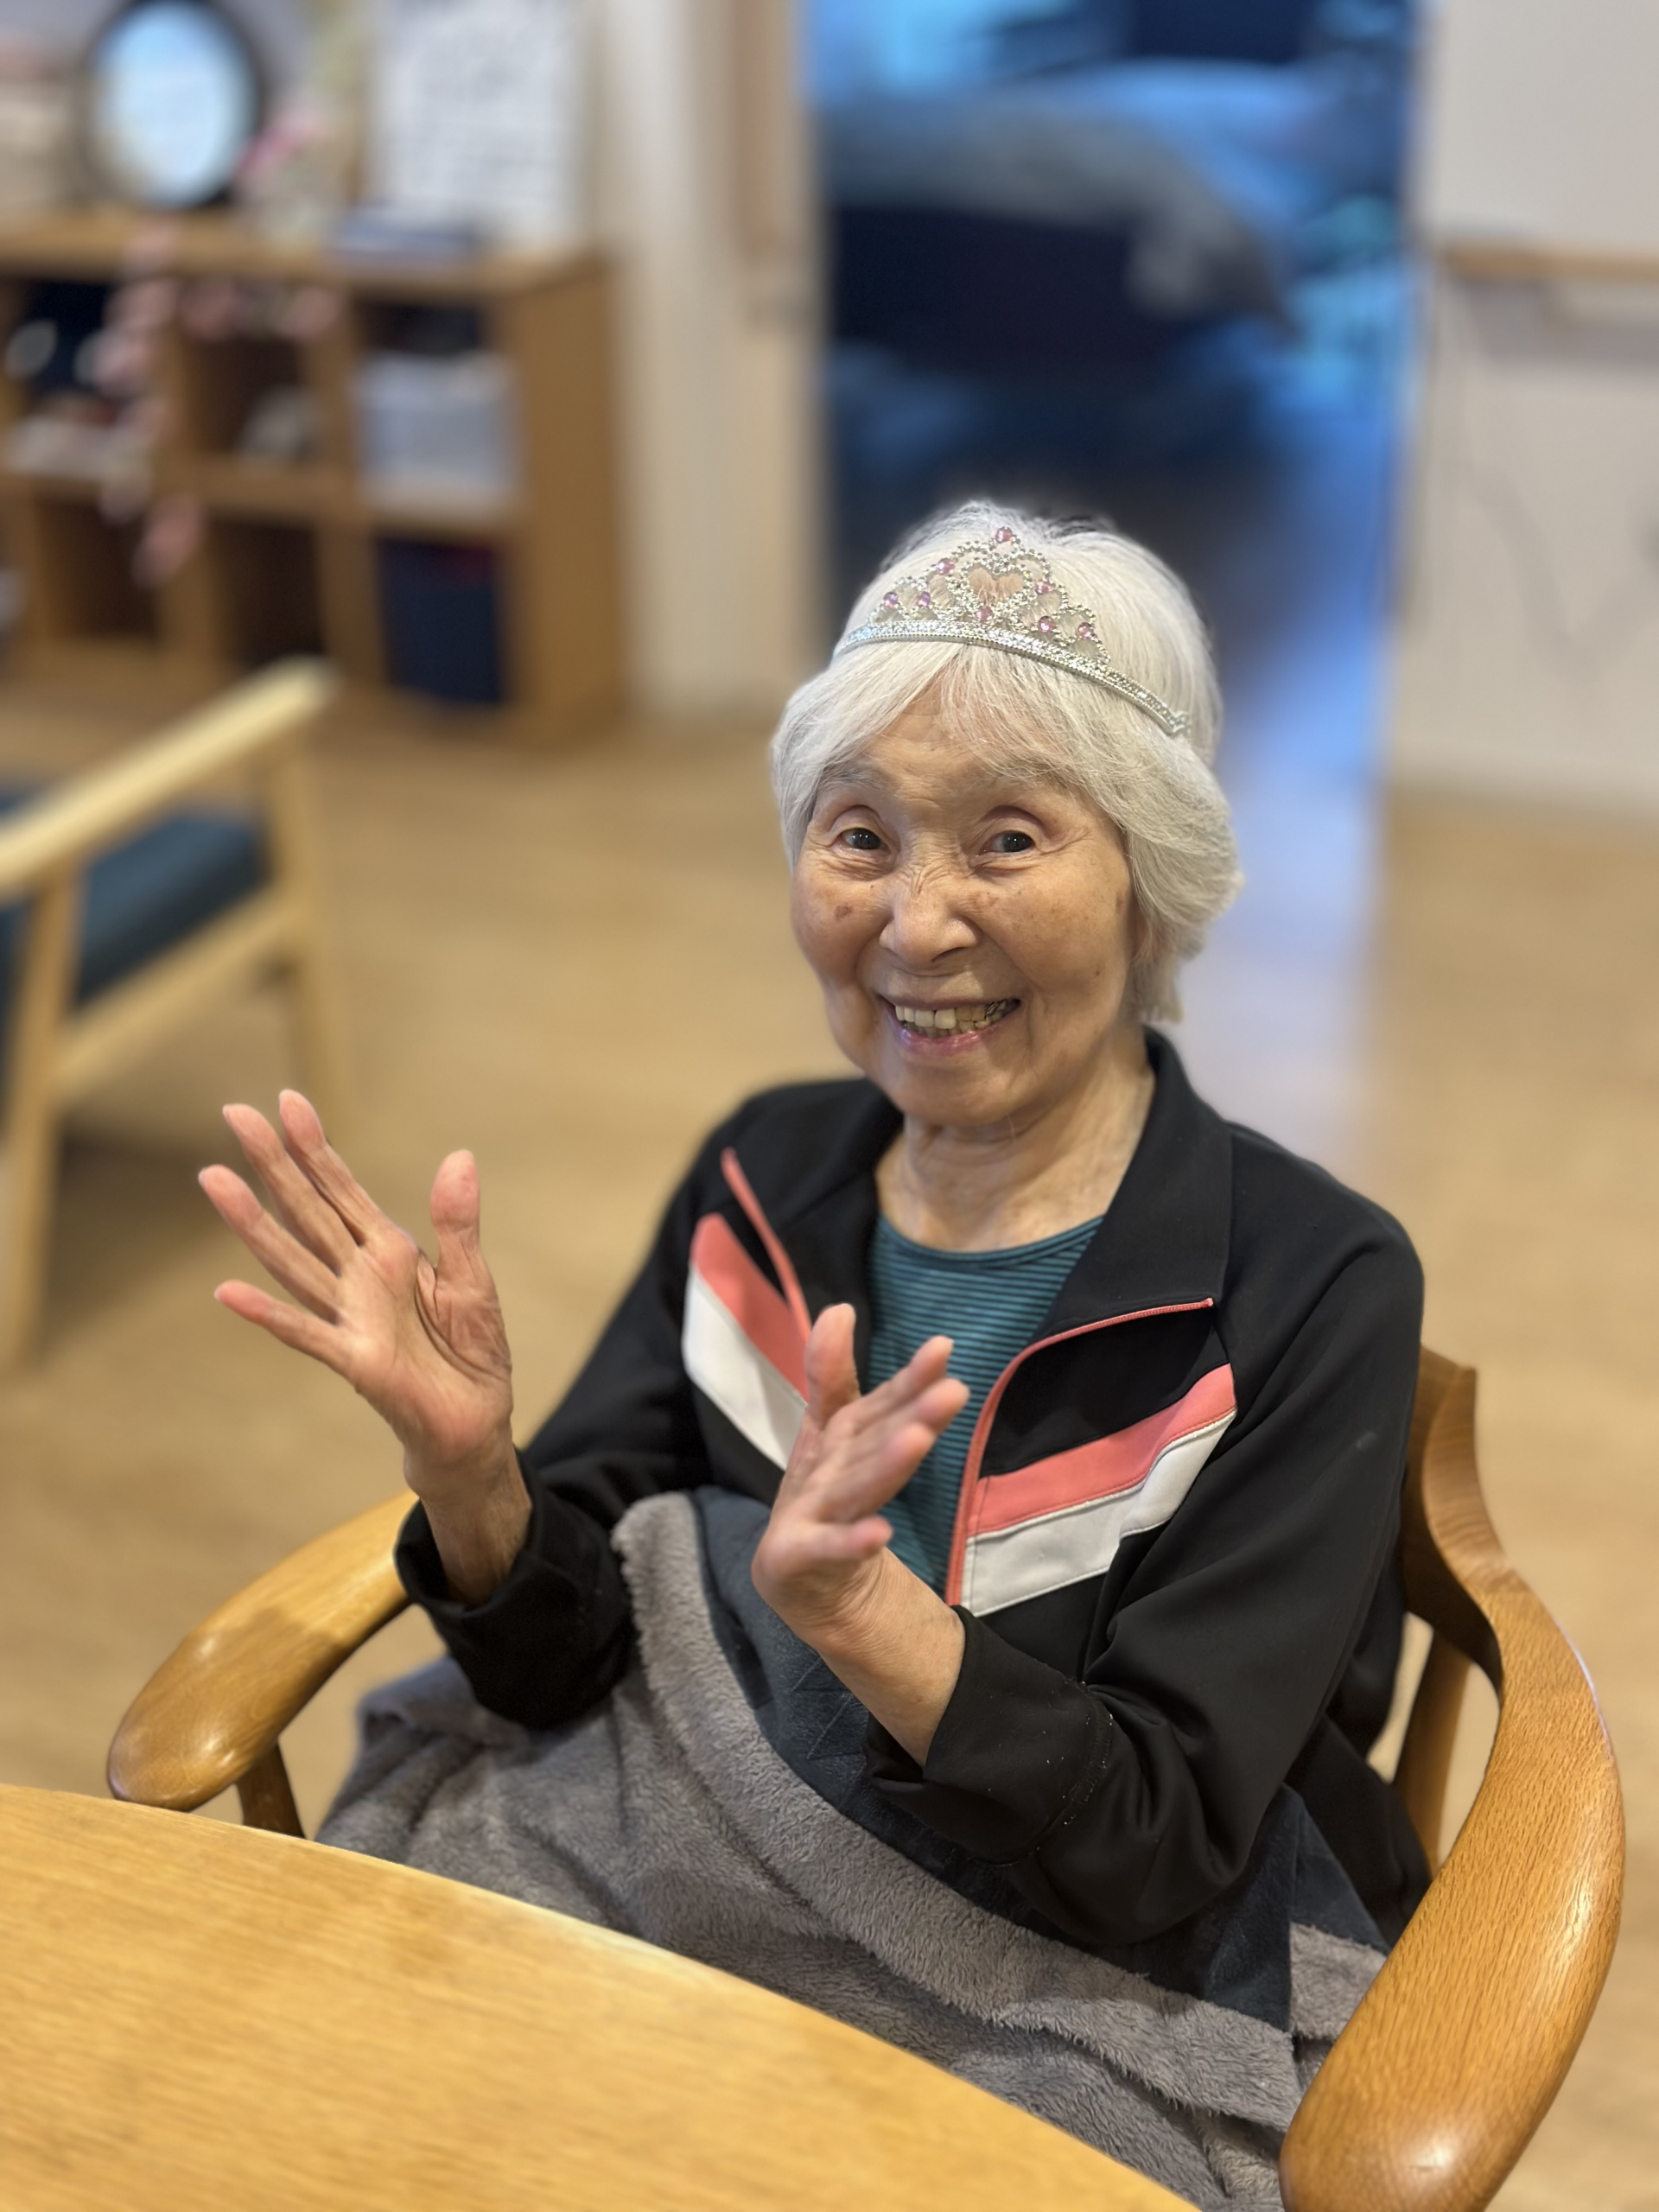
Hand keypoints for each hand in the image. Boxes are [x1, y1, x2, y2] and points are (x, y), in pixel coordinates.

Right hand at [200, 1091, 525, 1600]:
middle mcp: (358, 1279)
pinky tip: (227, 1291)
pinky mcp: (356, 1362)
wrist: (475, 1423)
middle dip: (274, 1163)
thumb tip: (458, 1156)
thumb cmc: (468, 1352)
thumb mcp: (473, 1279)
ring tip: (214, 1178)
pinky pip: (308, 1333)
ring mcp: (350, 1318)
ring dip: (254, 1223)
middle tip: (233, 1112)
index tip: (287, 1100)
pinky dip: (268, 1314)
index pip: (343, 1190)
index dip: (316, 1147)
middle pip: (308, 1210)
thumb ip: (458, 1222)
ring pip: (294, 1260)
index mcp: (388, 1253)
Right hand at [752, 1305, 968, 1758]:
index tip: (943, 1348)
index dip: (909, 1379)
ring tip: (918, 1440)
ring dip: (885, 1465)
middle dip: (908, 1414)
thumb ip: (835, 1377)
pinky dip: (853, 1542)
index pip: (879, 1404)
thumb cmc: (824, 1496)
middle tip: (952, 1390)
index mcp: (839, 1439)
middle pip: (873, 1442)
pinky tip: (881, 1533)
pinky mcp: (796, 1556)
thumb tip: (838, 1309)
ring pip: (855, 1488)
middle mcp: (825, 1469)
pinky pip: (830, 1549)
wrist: (801, 1583)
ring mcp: (809, 1513)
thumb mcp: (835, 1437)